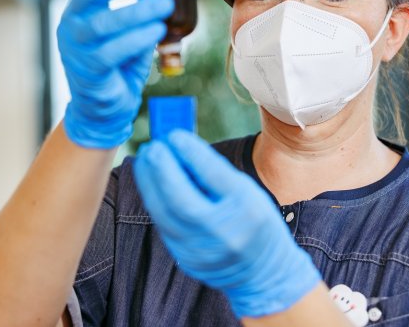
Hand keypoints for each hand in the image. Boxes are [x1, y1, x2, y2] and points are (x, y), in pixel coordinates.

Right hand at [57, 0, 173, 147]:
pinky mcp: (89, 71)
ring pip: (105, 22)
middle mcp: (73, 23)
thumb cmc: (117, 62)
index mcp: (82, 7)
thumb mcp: (127, 29)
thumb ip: (137, 5)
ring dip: (138, 10)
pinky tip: (156, 32)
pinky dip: (137, 39)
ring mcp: (77, 47)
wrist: (101, 108)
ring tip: (165, 3)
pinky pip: (113, 52)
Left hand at [133, 130, 321, 317]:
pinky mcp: (186, 259)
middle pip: (181, 199)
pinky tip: (150, 182)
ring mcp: (202, 250)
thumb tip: (181, 147)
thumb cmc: (255, 222)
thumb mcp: (248, 192)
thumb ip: (215, 173)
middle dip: (162, 169)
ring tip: (145, 159)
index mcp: (246, 209)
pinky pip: (165, 224)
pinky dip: (155, 199)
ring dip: (149, 182)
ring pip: (165, 213)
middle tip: (153, 146)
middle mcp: (224, 232)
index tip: (174, 135)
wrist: (263, 273)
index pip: (212, 175)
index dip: (190, 152)